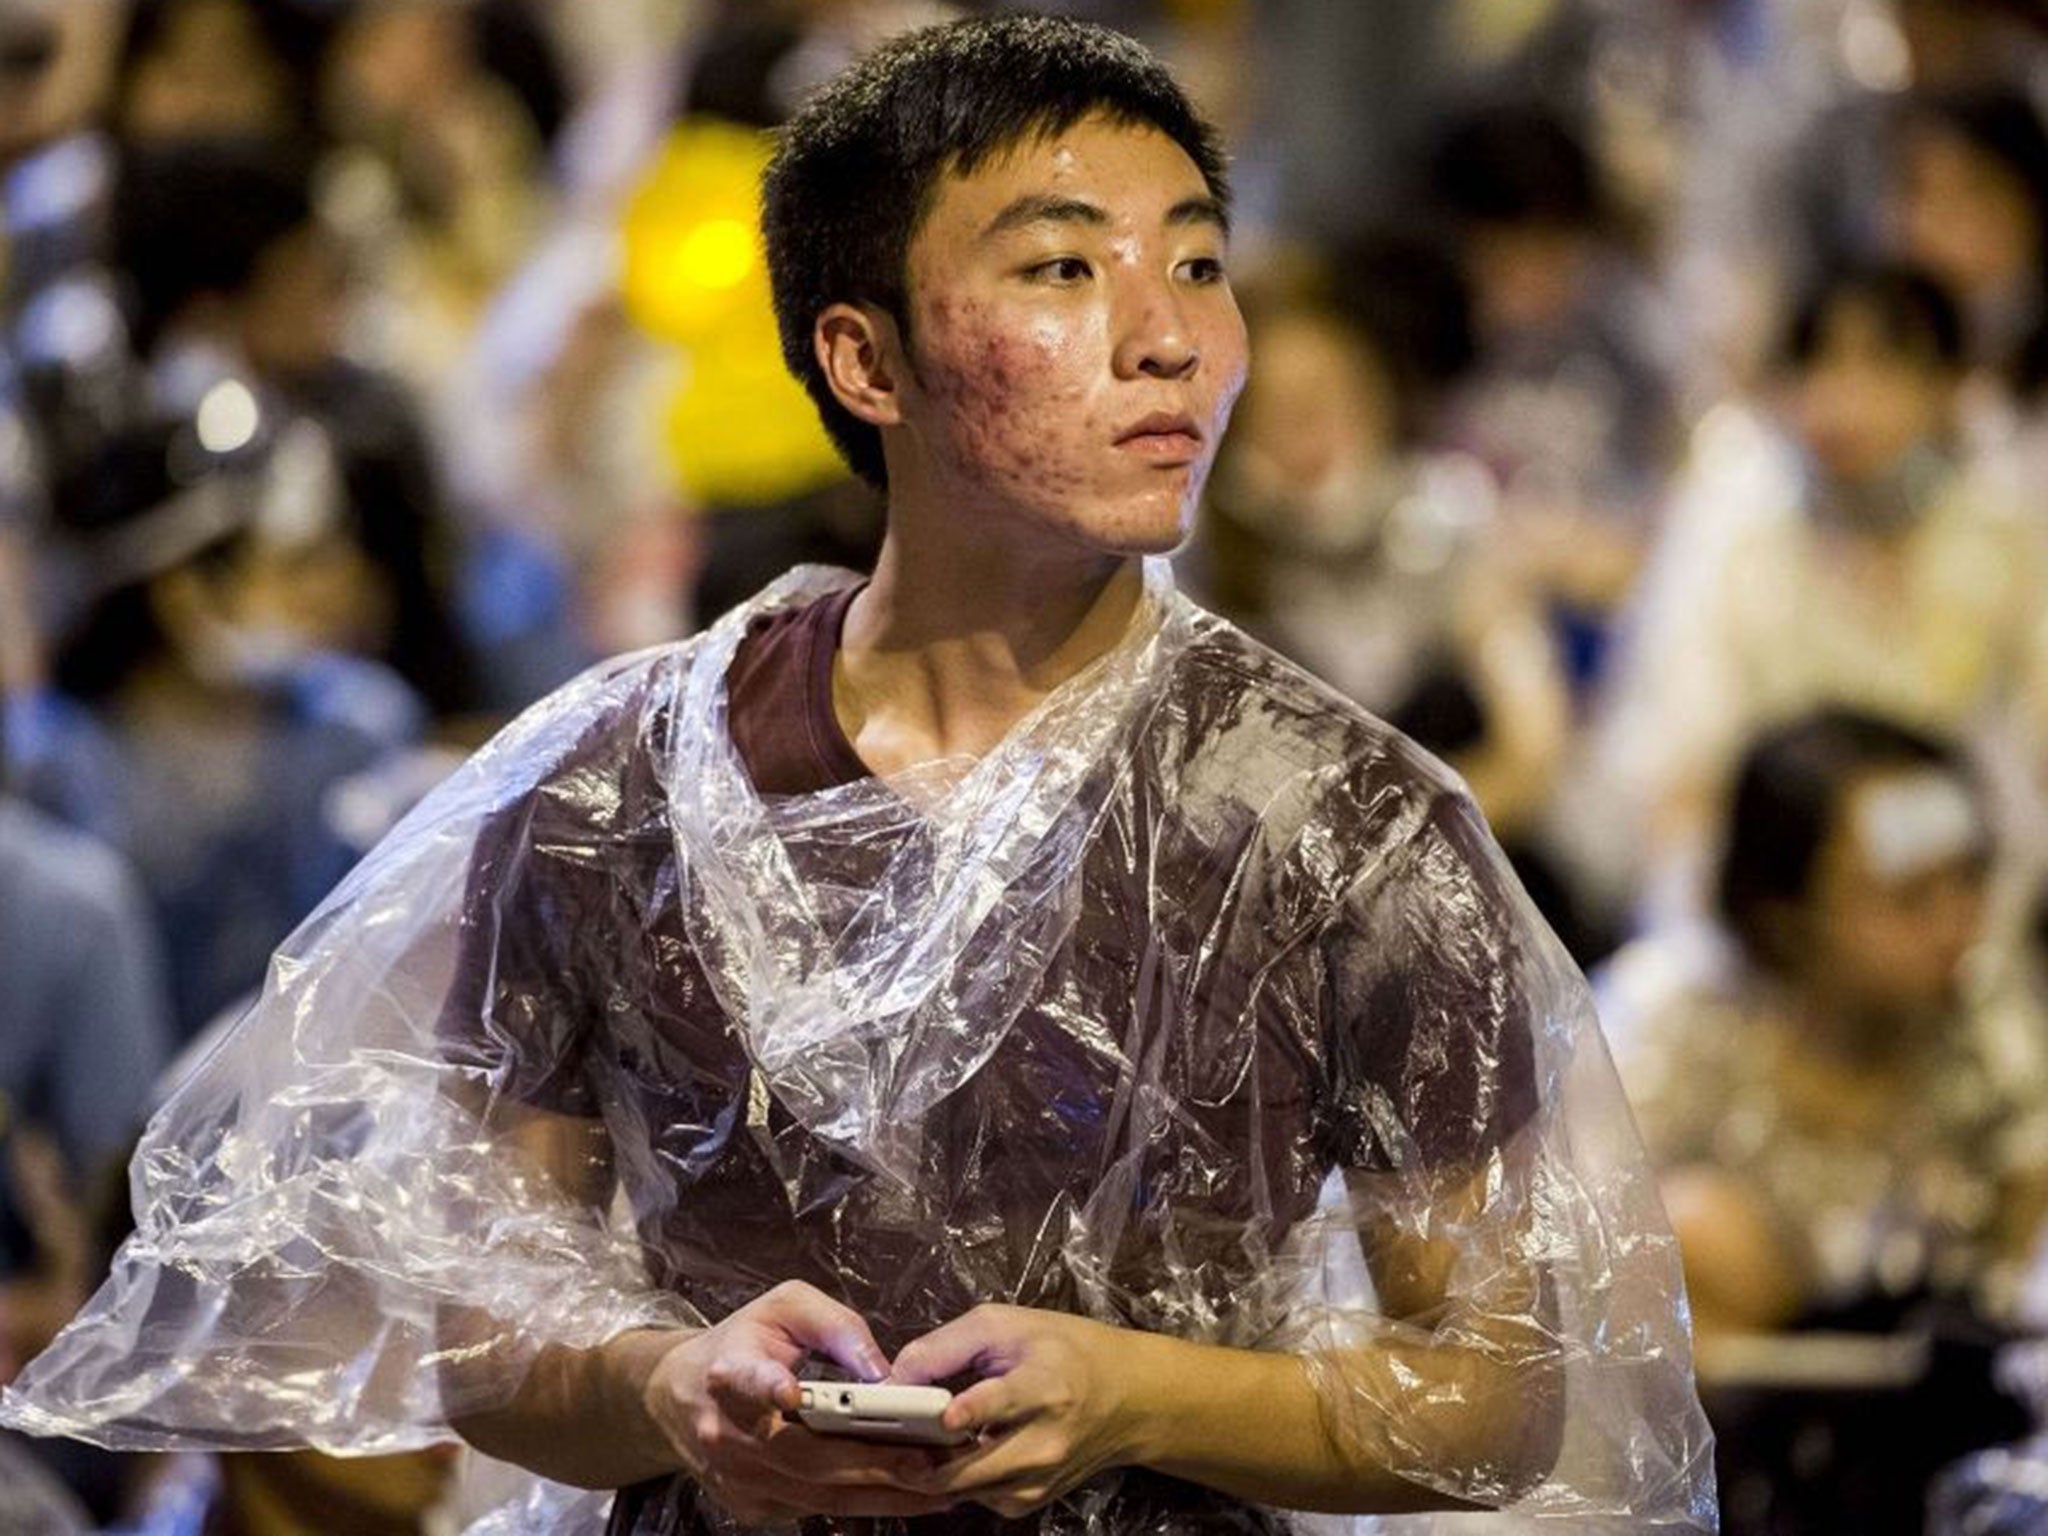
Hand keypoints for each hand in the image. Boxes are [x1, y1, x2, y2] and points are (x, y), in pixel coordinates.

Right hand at [642, 1281, 955, 1523]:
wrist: (678, 1394)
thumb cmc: (743, 1342)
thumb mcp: (785, 1307)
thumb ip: (836, 1326)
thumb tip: (882, 1370)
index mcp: (730, 1371)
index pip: (747, 1380)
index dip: (768, 1387)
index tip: (790, 1392)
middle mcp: (727, 1433)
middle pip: (805, 1458)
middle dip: (872, 1464)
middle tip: (929, 1465)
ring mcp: (737, 1478)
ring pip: (817, 1497)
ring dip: (881, 1496)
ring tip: (937, 1489)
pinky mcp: (751, 1506)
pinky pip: (814, 1511)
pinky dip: (860, 1505)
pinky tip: (903, 1495)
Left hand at [891, 1304, 1149, 1518]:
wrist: (1129, 1398)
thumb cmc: (1065, 1351)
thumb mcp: (1006, 1325)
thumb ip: (946, 1346)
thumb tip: (896, 1376)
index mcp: (1043, 1386)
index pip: (1002, 1403)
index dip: (970, 1411)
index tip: (945, 1416)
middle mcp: (1044, 1442)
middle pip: (971, 1468)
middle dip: (923, 1461)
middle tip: (886, 1445)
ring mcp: (1039, 1478)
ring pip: (964, 1490)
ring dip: (932, 1472)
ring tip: (908, 1446)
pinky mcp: (1032, 1500)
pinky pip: (976, 1497)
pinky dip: (955, 1480)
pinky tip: (948, 1454)